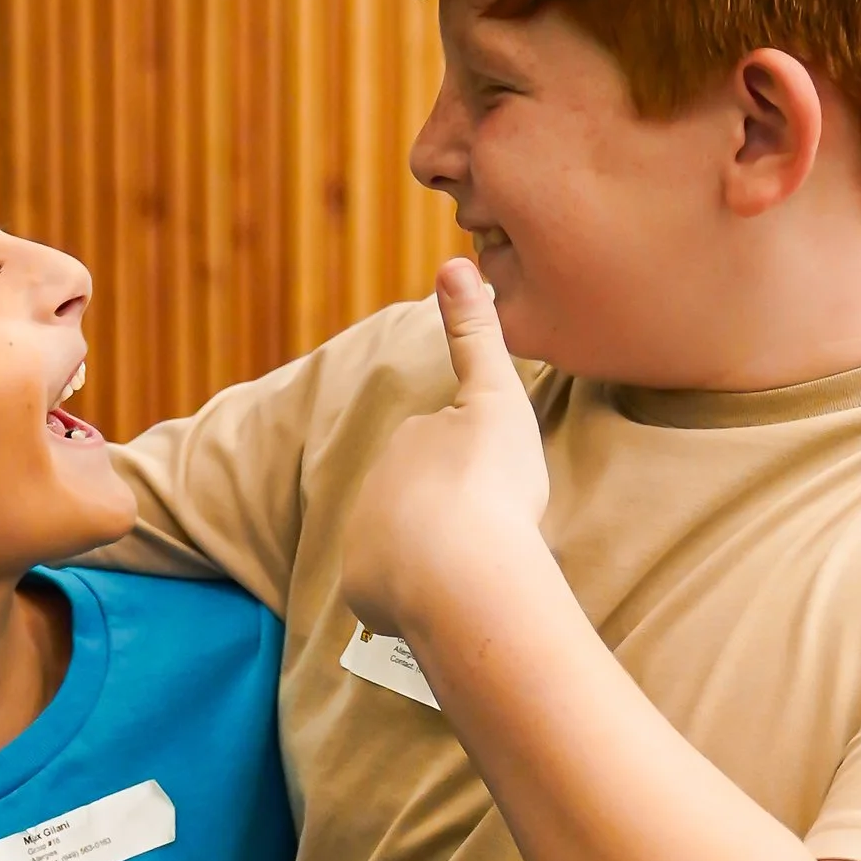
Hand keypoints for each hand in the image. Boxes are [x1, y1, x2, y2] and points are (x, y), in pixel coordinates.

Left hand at [341, 258, 550, 639]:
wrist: (462, 572)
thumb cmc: (491, 486)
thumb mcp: (495, 399)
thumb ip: (475, 334)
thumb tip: (455, 260)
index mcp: (410, 440)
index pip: (441, 450)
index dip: (475, 471)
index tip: (499, 490)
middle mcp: (376, 485)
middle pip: (419, 500)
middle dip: (450, 515)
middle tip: (491, 533)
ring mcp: (364, 538)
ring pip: (404, 547)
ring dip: (434, 558)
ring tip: (474, 573)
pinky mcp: (362, 587)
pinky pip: (391, 592)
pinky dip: (416, 597)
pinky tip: (451, 600)